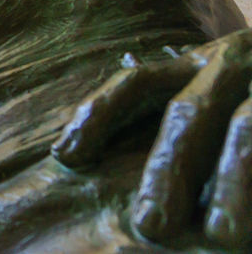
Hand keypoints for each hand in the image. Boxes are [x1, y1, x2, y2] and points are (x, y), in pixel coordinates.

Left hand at [52, 30, 251, 247]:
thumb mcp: (213, 80)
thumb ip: (170, 104)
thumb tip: (82, 148)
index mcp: (195, 63)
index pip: (135, 82)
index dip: (99, 114)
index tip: (65, 155)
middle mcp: (227, 65)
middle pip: (187, 115)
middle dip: (167, 171)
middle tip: (149, 223)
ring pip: (245, 130)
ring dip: (233, 185)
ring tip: (221, 235)